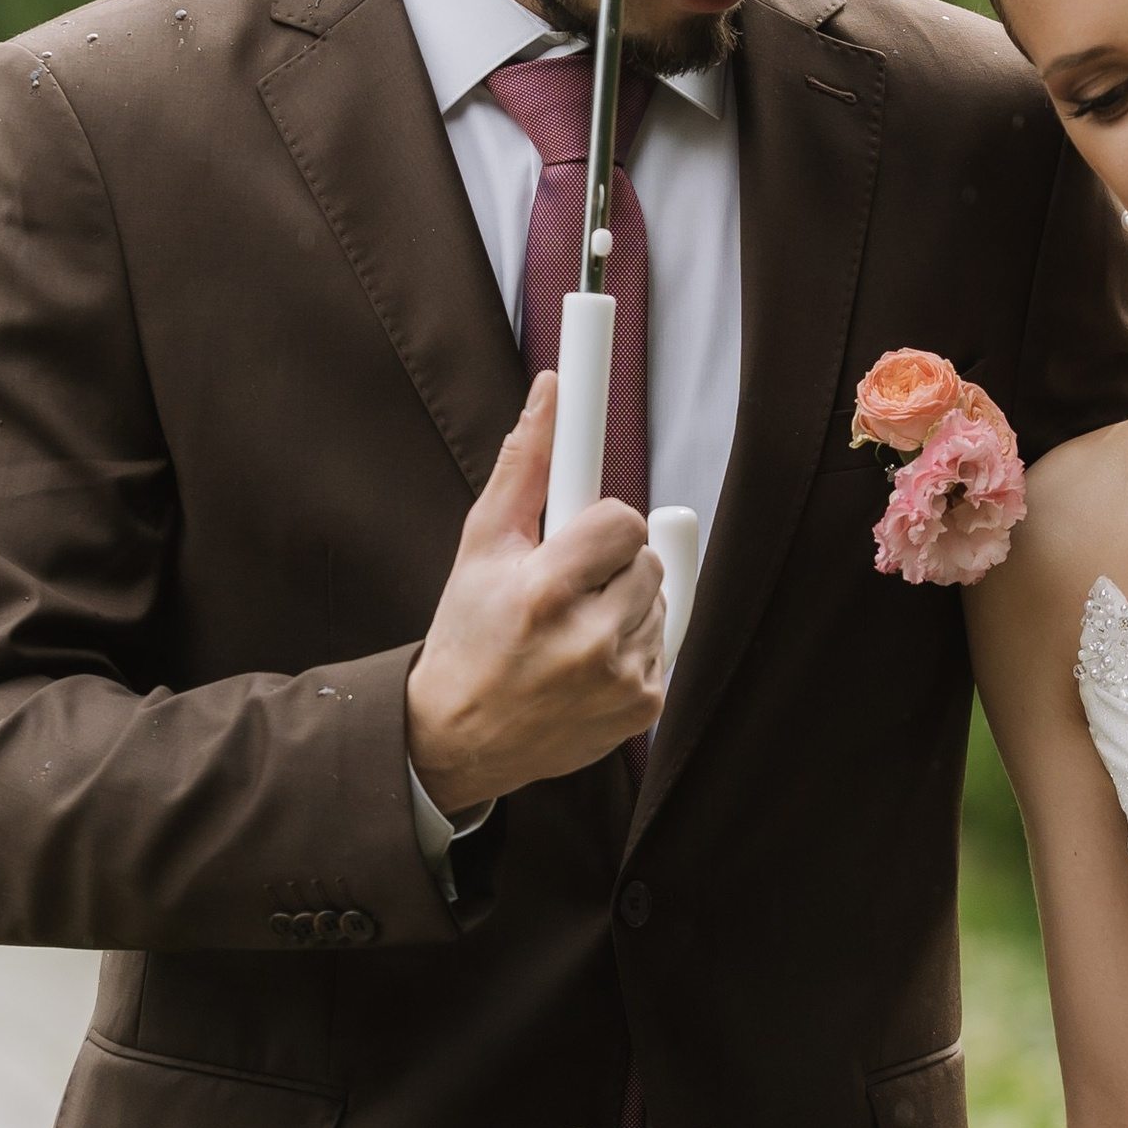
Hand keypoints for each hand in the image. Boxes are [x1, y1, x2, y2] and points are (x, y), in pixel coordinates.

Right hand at [405, 375, 665, 811]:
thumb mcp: (481, 546)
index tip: (594, 522)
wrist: (462, 738)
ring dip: (624, 602)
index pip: (624, 520)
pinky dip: (633, 643)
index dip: (599, 524)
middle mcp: (587, 641)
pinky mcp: (644, 707)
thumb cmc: (469, 633)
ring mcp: (620, 679)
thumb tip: (553, 390)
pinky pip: (664, 642)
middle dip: (610, 563)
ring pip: (659, 598)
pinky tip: (587, 660)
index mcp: (544, 593)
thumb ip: (526, 466)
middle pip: (645, 557)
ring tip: (570, 626)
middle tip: (563, 587)